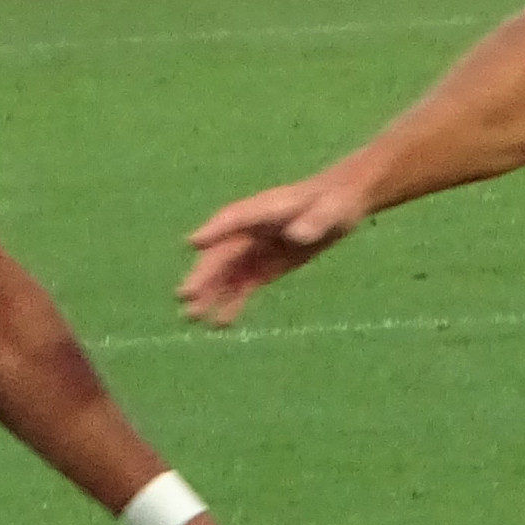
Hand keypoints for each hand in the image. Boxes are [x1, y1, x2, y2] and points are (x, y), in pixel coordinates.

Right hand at [180, 168, 370, 324]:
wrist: (340, 204)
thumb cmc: (334, 201)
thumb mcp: (330, 211)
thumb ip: (313, 222)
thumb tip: (297, 235)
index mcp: (263, 209)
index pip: (232, 219)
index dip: (214, 231)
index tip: (193, 244)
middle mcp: (250, 230)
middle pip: (222, 253)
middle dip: (203, 274)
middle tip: (184, 296)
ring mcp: (254, 249)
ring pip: (226, 274)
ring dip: (209, 294)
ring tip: (192, 318)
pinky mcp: (263, 266)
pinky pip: (242, 286)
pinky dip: (232, 302)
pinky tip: (221, 324)